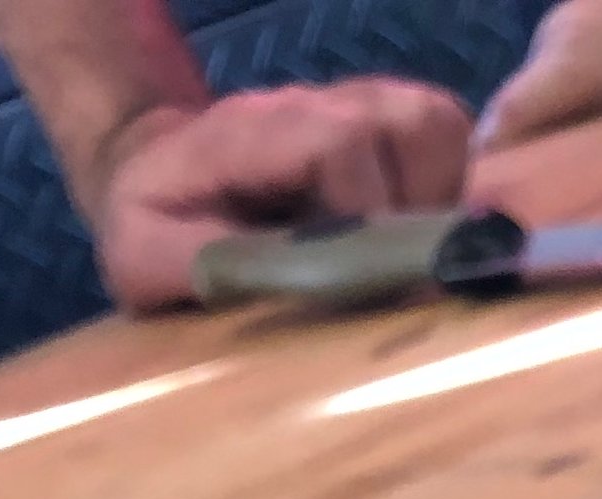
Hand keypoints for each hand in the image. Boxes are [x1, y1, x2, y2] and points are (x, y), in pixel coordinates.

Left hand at [92, 79, 473, 308]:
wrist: (156, 168)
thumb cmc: (155, 223)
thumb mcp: (146, 257)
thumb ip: (206, 266)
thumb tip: (294, 291)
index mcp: (255, 133)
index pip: (341, 142)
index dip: (373, 211)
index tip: (374, 276)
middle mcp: (316, 104)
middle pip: (414, 125)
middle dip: (425, 210)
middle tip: (403, 273)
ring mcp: (357, 105)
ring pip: (441, 126)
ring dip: (449, 198)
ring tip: (417, 255)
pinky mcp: (388, 121)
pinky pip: (451, 138)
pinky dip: (455, 188)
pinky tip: (422, 234)